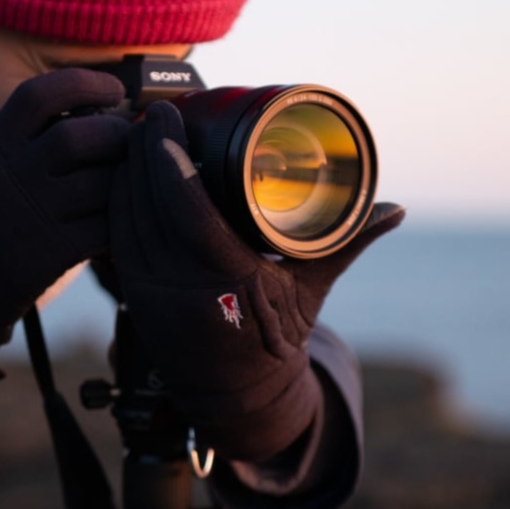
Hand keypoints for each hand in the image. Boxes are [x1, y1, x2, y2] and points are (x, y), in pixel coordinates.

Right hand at [0, 68, 130, 387]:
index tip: (115, 90)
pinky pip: (105, 227)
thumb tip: (84, 103)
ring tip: (128, 182)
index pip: (39, 94)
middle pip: (81, 137)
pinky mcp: (51, 254)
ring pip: (101, 183)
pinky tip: (120, 220)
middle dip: (118, 134)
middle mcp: (11, 176)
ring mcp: (32, 216)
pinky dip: (121, 221)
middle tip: (131, 142)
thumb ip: (18, 136)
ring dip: (125, 179)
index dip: (85, 83)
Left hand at [108, 101, 403, 461]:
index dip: (169, 160)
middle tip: (150, 110)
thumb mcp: (313, 291)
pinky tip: (120, 170)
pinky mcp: (131, 297)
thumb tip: (395, 209)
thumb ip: (347, 242)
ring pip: (124, 219)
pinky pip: (115, 238)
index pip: (188, 213)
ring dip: (124, 171)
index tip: (166, 117)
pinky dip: (116, 200)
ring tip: (135, 129)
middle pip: (148, 207)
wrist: (235, 398)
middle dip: (141, 152)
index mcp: (231, 282)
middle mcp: (183, 290)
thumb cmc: (276, 340)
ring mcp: (151, 296)